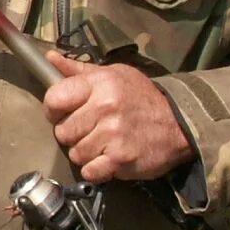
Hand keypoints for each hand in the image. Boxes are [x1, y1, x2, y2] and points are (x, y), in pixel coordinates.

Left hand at [41, 50, 195, 183]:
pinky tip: (108, 158)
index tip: (62, 112)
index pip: (55, 98)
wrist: (179, 124)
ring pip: (75, 153)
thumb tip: (49, 58)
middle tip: (89, 130)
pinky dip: (96, 169)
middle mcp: (105, 107)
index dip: (54, 109)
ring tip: (103, 143)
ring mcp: (113, 134)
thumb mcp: (113, 74)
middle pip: (63, 131)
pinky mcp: (121, 159)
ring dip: (86, 152)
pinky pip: (89, 171)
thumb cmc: (141, 98)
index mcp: (100, 84)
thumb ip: (78, 70)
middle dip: (72, 134)